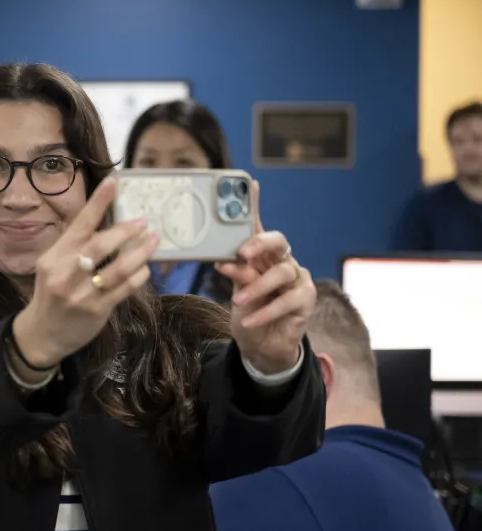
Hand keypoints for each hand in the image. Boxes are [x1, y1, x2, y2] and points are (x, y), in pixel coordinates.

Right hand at [12, 178, 159, 367]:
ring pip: (117, 269)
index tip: (113, 183)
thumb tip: (105, 223)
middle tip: (143, 222)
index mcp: (54, 257)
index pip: (79, 225)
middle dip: (125, 231)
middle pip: (100, 246)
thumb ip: (75, 248)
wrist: (42, 333)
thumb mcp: (54, 267)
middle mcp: (65, 273)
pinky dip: (137, 277)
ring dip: (140, 253)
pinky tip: (144, 269)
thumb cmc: (52, 294)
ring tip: (153, 241)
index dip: (97, 203)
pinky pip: (123, 289)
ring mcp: (80, 294)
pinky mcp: (95, 311)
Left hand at [216, 180, 315, 374]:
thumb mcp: (236, 291)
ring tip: (238, 301)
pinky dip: (264, 311)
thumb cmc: (248, 312)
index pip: (258, 227)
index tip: (251, 184)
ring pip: (281, 273)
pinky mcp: (306, 299)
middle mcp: (282, 262)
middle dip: (260, 243)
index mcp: (262, 256)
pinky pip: (287, 300)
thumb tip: (223, 259)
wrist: (262, 345)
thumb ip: (236, 273)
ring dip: (256, 287)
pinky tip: (248, 320)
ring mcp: (297, 279)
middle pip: (278, 241)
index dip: (255, 205)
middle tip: (242, 253)